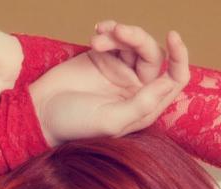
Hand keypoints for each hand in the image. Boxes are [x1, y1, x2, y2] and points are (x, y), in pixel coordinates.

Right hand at [29, 21, 189, 145]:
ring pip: (134, 42)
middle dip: (137, 38)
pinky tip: (96, 32)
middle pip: (153, 55)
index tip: (171, 36)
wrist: (41, 114)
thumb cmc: (74, 125)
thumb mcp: (110, 120)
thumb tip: (167, 83)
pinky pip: (115, 37)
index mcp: (144, 107)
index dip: (179, 58)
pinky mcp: (102, 58)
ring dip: (119, 33)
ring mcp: (119, 72)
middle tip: (117, 32)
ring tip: (98, 37)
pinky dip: (108, 31)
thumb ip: (140, 105)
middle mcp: (135, 89)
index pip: (173, 80)